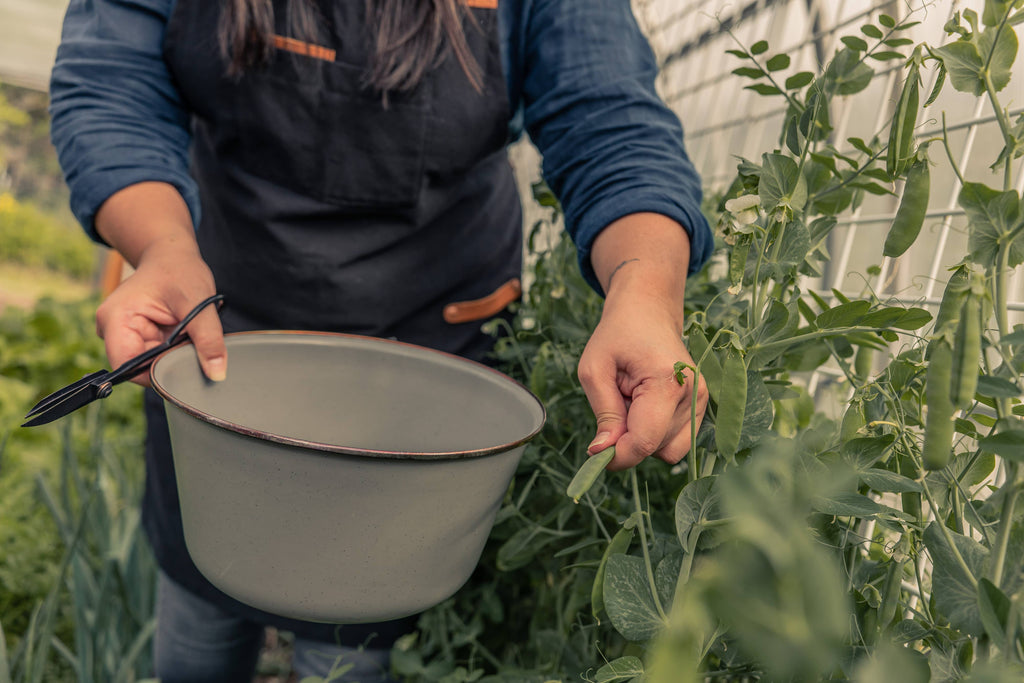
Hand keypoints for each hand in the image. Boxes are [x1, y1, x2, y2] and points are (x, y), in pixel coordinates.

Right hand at [96, 240, 224, 385]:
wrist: (172, 256)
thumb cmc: (180, 270)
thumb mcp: (199, 302)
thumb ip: (208, 340)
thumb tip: (216, 374)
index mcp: (115, 319)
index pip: (128, 368)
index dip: (158, 373)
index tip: (185, 362)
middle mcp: (110, 328)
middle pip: (140, 367)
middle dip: (168, 361)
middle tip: (190, 339)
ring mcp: (120, 333)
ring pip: (149, 363)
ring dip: (171, 354)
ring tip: (184, 331)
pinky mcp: (133, 335)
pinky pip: (154, 355)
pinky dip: (171, 349)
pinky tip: (180, 333)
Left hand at [580, 212, 706, 470]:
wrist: (647, 309)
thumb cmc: (617, 334)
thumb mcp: (594, 368)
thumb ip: (603, 412)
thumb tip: (603, 453)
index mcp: (669, 382)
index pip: (646, 441)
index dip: (619, 455)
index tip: (596, 452)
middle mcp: (693, 395)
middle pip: (656, 449)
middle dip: (628, 439)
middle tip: (614, 404)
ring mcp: (701, 401)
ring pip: (667, 450)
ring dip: (642, 435)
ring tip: (630, 401)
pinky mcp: (700, 406)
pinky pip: (675, 441)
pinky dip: (655, 432)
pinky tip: (644, 406)